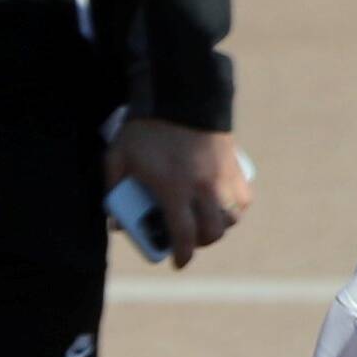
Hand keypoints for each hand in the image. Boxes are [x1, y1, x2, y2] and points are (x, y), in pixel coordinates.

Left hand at [119, 117, 253, 260]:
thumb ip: (113, 191)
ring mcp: (222, 175)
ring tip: (206, 220)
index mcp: (174, 189)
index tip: (178, 263)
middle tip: (189, 239)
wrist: (178, 93)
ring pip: (232, 216)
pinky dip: (236, 206)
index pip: (184, 235)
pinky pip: (243, 196)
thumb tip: (116, 222)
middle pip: (213, 231)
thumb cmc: (144, 128)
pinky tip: (224, 203)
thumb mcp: (118, 158)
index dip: (183, 255)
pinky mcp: (234, 163)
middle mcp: (203, 186)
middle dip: (201, 242)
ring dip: (220, 225)